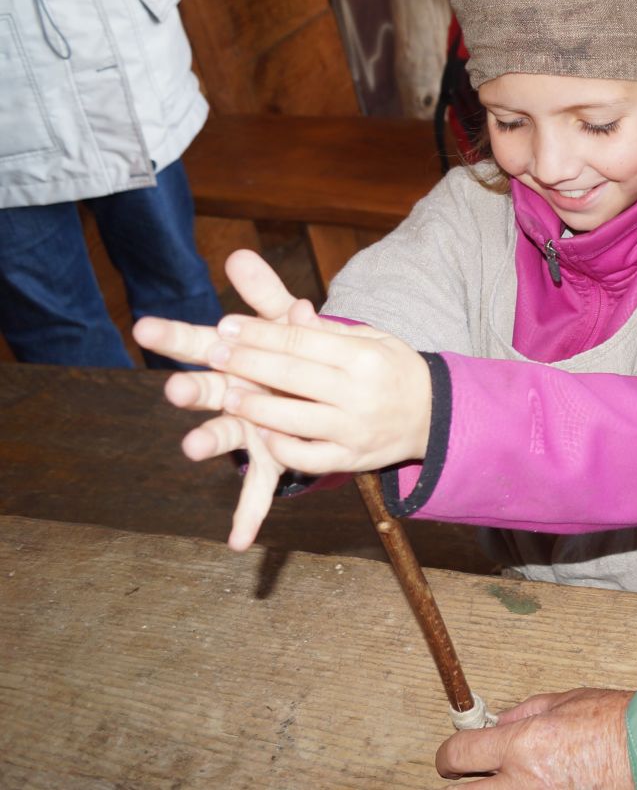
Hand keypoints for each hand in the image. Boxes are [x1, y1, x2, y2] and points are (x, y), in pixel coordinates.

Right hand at [134, 249, 323, 549]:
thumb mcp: (290, 324)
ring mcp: (250, 431)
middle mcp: (235, 397)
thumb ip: (267, 296)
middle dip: (190, 388)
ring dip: (208, 441)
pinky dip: (248, 515)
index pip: (201, 343)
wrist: (332, 395)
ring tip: (191, 447)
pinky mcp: (273, 459)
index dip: (175, 336)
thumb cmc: (299, 357)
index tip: (144, 326)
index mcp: (237, 361)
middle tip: (175, 387)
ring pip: (225, 436)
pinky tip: (239, 541)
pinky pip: (260, 490)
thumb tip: (239, 255)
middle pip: (206, 390)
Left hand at [197, 311, 432, 476]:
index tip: (227, 325)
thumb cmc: (395, 370)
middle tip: (214, 352)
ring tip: (226, 396)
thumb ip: (330, 331)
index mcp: (365, 357)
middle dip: (247, 362)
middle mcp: (360, 393)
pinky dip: (281, 448)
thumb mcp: (374, 339)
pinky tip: (260, 434)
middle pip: (292, 375)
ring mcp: (355, 429)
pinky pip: (308, 457)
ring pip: (294, 419)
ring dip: (255, 408)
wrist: (435, 416)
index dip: (260, 333)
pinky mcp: (351, 459)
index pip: (302, 340)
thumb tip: (291, 312)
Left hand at [435, 688, 634, 787]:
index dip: (448, 755)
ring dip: (492, 789)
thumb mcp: (564, 701)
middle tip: (469, 774)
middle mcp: (524, 782)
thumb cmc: (617, 722)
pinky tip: (532, 783)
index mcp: (523, 744)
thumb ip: (523, 713)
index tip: (452, 756)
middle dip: (462, 782)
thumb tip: (497, 724)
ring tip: (505, 779)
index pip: (458, 755)